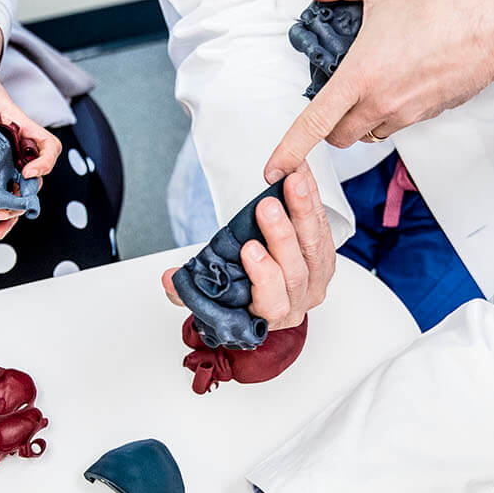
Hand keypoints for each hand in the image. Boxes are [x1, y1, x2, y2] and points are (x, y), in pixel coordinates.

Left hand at [0, 16, 61, 238]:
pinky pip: (3, 188)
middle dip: (26, 198)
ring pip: (20, 188)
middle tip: (9, 214)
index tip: (28, 172)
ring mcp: (9, 156)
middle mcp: (19, 144)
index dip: (44, 161)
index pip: (47, 144)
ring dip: (12, 210)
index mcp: (19, 123)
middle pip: (36, 176)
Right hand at [162, 165, 335, 329]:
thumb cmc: (238, 300)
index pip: (273, 301)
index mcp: (271, 316)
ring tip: (293, 182)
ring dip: (304, 211)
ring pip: (315, 246)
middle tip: (267, 207)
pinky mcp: (325, 255)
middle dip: (281, 236)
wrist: (264, 297)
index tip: (249, 250)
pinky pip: (323, 226)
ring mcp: (316, 279)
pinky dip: (313, 199)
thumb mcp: (209, 299)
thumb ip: (187, 290)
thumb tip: (168, 278)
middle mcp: (298, 301)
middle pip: (296, 270)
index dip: (264, 276)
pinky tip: (302, 176)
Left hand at [264, 0, 493, 180]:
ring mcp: (405, 114)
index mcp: (361, 78)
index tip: (273, 168)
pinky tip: (398, 79)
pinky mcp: (426, 114)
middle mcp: (381, 104)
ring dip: (359, 119)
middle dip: (329, 126)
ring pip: (368, 133)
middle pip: (339, 138)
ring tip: (369, 83)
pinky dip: (387, 110)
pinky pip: (395, 123)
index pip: (313, 124)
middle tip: (332, 97)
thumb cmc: (447, 9)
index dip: (288, 150)